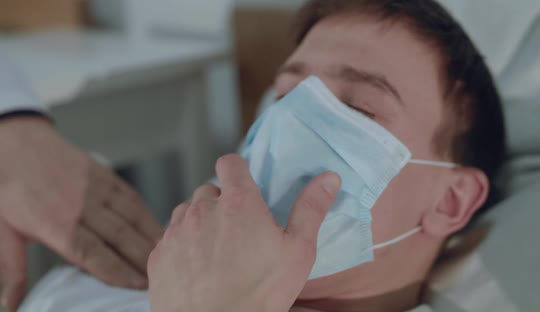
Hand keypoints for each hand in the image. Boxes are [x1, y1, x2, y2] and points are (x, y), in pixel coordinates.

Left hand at [0, 117, 163, 309]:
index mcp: (55, 223)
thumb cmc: (9, 190)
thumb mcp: (3, 233)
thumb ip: (12, 269)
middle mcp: (81, 206)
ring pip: (132, 217)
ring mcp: (97, 188)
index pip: (92, 252)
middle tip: (159, 278)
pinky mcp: (106, 177)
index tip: (137, 285)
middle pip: (120, 237)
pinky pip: (133, 200)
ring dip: (151, 239)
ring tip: (166, 256)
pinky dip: (148, 217)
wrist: (16, 144)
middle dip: (142, 260)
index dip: (117, 270)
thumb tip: (11, 303)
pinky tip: (158, 230)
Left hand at [148, 155, 340, 311]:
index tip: (244, 185)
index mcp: (238, 203)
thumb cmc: (259, 294)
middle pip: (209, 191)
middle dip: (221, 204)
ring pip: (187, 212)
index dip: (237, 170)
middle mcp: (202, 209)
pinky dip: (182, 247)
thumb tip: (329, 178)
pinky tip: (197, 269)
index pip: (230, 163)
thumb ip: (311, 209)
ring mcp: (177, 231)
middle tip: (237, 232)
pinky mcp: (159, 254)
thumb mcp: (298, 252)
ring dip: (200, 223)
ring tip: (216, 252)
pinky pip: (170, 238)